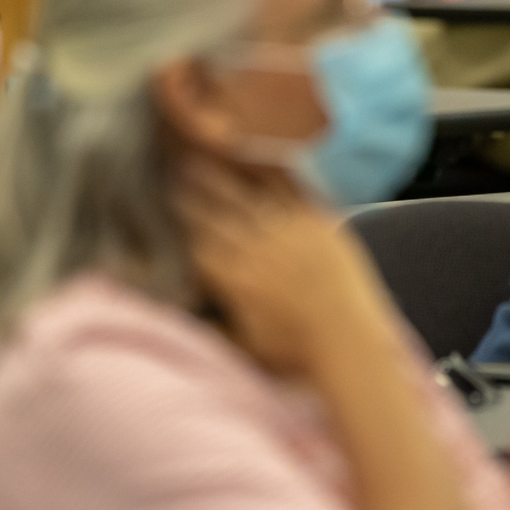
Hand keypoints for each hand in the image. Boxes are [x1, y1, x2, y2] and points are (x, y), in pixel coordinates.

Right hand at [182, 159, 395, 377]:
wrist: (353, 343)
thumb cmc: (298, 354)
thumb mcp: (246, 348)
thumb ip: (212, 328)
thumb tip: (182, 309)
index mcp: (234, 279)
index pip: (194, 243)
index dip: (173, 224)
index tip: (156, 207)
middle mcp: (256, 248)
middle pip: (211, 213)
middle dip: (186, 194)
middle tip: (164, 172)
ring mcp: (288, 230)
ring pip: (243, 195)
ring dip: (216, 175)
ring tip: (195, 157)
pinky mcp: (317, 222)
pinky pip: (288, 189)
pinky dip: (266, 171)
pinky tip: (250, 155)